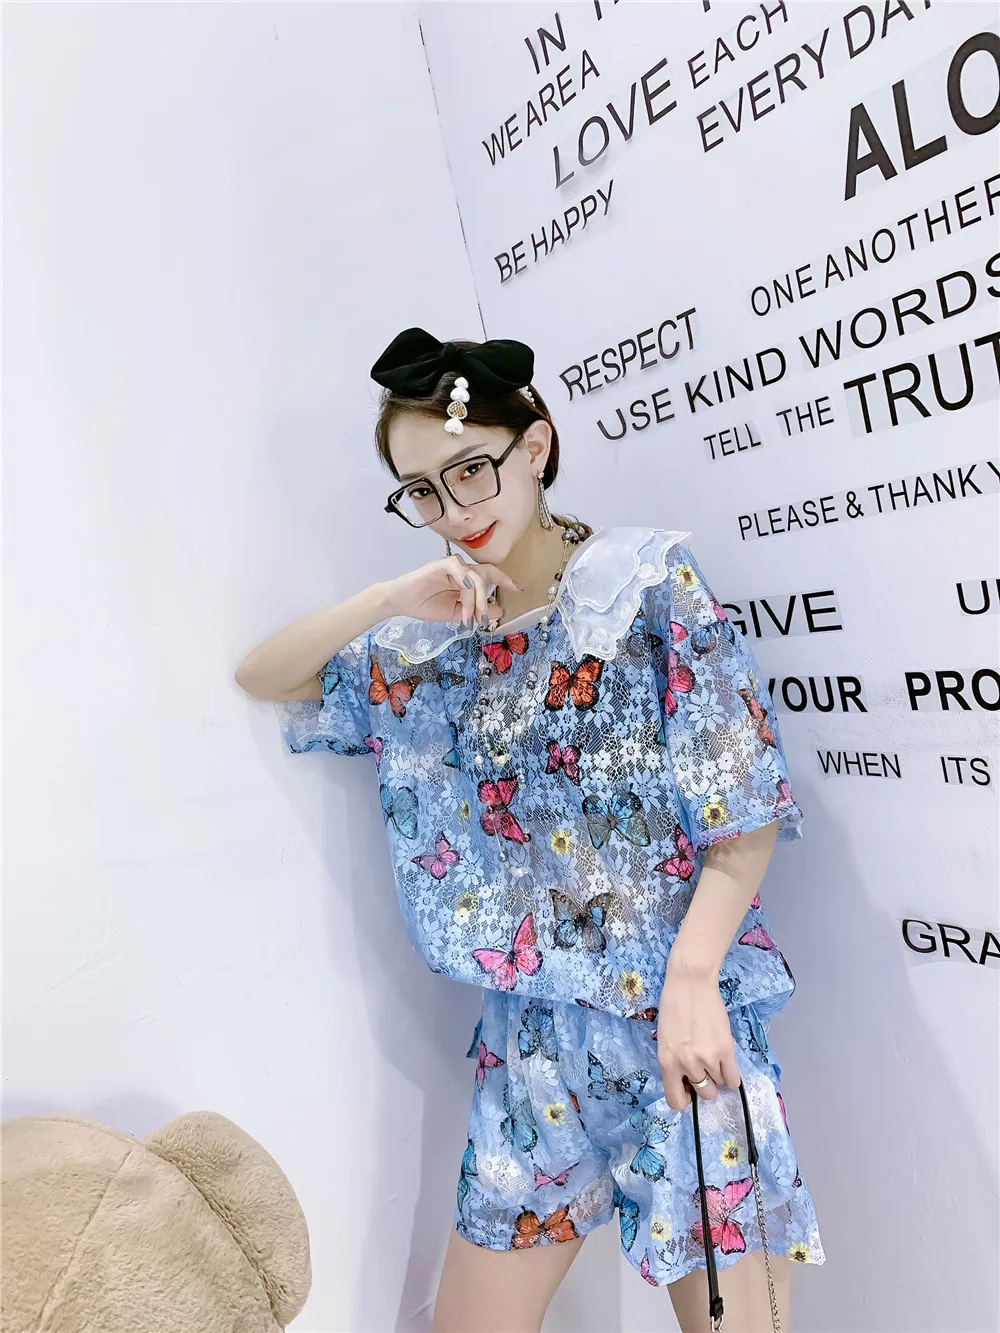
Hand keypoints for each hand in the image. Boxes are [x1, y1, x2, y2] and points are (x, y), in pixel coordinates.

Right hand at [381, 555, 519, 627]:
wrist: (401, 603)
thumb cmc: (426, 605)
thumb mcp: (457, 613)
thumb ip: (477, 611)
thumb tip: (499, 611)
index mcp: (466, 580)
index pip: (489, 575)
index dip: (504, 579)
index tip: (517, 588)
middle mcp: (461, 570)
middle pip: (485, 574)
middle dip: (488, 596)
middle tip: (485, 615)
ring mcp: (451, 566)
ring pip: (474, 576)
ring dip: (474, 598)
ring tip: (467, 617)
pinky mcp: (439, 565)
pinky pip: (457, 566)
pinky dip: (464, 577)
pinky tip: (464, 588)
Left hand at [656, 972, 740, 1110]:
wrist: (690, 983)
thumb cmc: (673, 1007)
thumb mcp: (665, 1039)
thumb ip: (674, 1061)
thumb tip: (688, 1081)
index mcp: (666, 1062)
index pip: (675, 1100)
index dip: (685, 1099)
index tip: (690, 1089)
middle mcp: (686, 1064)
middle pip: (703, 1092)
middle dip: (706, 1083)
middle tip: (705, 1067)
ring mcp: (707, 1058)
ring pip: (719, 1083)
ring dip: (718, 1073)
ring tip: (714, 1054)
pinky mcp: (726, 1050)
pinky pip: (733, 1078)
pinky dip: (732, 1076)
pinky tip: (728, 1064)